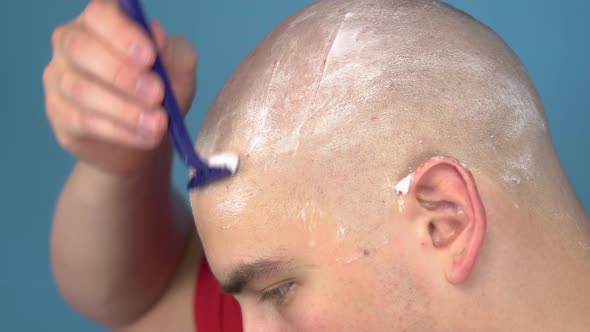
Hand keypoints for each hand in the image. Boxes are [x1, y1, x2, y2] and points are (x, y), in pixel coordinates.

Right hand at [43, 0, 196, 173]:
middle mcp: (72, 44)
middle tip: (157, 94)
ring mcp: (60, 78)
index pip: (100, 14)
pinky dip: (119, 131)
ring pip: (82, 89)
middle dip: (122, 73)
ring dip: (125, 109)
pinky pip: (83, 120)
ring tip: (159, 122)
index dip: (122, 34)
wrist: (144, 136)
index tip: (150, 57)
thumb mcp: (178, 71)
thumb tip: (156, 35)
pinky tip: (145, 136)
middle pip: (81, 48)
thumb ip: (172, 52)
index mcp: (101, 23)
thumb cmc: (158, 93)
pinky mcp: (59, 113)